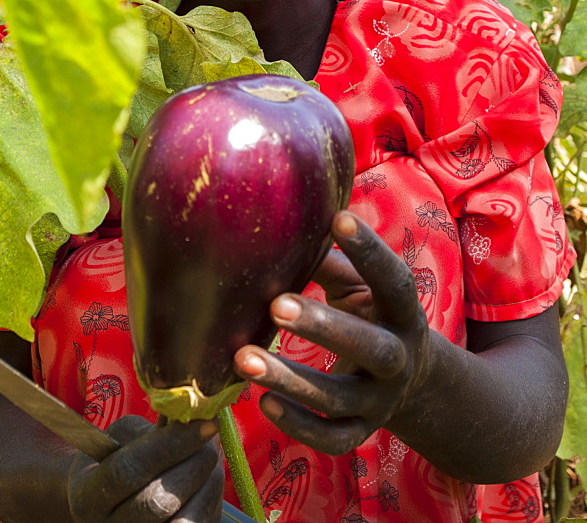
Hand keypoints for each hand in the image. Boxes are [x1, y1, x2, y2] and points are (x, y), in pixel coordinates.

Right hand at [67, 415, 223, 521]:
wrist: (104, 505)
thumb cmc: (112, 461)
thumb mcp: (117, 439)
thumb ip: (147, 432)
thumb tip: (189, 419)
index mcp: (87, 496)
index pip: (128, 470)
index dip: (170, 444)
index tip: (204, 421)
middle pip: (158, 503)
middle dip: (194, 463)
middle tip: (211, 433)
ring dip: (208, 481)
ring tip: (211, 452)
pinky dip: (211, 498)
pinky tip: (209, 476)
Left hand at [233, 211, 429, 454]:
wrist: (413, 383)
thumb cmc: (372, 316)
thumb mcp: (359, 290)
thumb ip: (328, 264)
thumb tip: (283, 231)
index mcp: (404, 313)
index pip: (394, 281)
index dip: (371, 251)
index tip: (339, 219)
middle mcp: (400, 359)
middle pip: (371, 347)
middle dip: (323, 328)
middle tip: (276, 306)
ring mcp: (381, 401)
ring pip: (338, 398)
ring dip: (291, 380)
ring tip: (243, 358)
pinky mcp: (362, 431)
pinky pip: (333, 438)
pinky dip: (299, 425)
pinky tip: (263, 402)